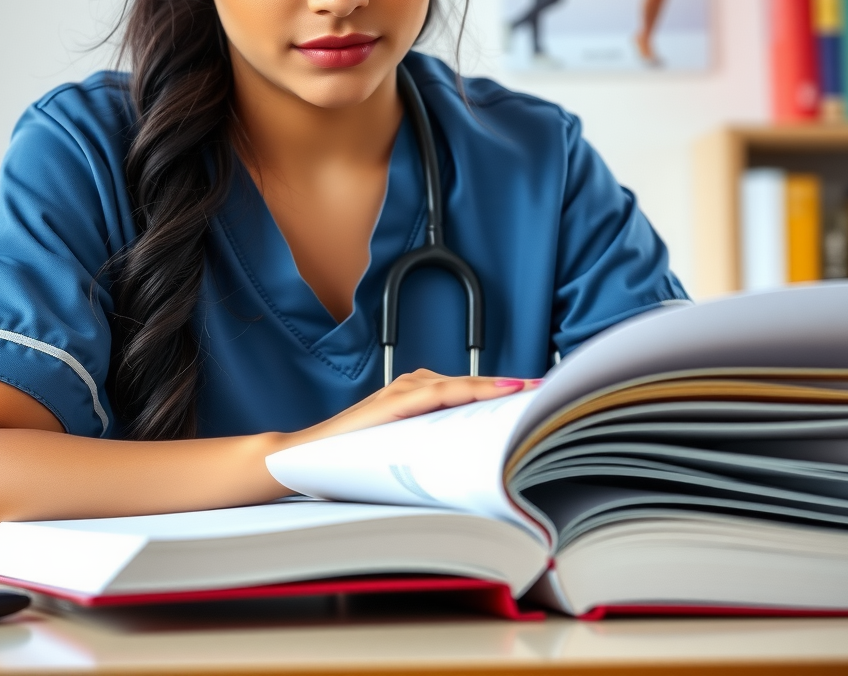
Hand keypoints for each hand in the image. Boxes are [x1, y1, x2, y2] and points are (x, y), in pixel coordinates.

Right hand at [290, 369, 538, 444]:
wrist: (303, 459)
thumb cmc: (350, 460)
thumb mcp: (399, 451)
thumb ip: (429, 445)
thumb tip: (473, 463)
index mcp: (414, 397)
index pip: (466, 390)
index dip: (501, 390)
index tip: (535, 395)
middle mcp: (410, 387)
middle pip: (469, 384)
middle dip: (506, 388)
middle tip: (544, 392)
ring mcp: (400, 392)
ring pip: (458, 384)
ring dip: (494, 388)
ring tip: (528, 393)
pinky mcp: (391, 402)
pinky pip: (436, 392)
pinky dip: (466, 390)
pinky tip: (492, 392)